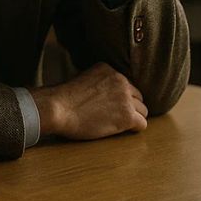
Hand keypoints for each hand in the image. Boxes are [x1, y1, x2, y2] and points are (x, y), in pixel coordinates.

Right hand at [31, 63, 147, 139]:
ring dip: (132, 117)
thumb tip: (105, 96)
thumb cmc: (63, 98)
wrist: (58, 108)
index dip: (118, 97)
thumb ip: (98, 83)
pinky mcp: (127, 115)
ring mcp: (125, 98)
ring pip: (142, 110)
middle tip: (115, 116)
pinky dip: (134, 128)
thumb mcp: (82, 79)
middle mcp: (120, 80)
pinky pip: (142, 123)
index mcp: (109, 69)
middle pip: (136, 96)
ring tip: (117, 124)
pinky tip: (122, 130)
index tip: (109, 104)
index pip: (125, 84)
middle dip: (128, 106)